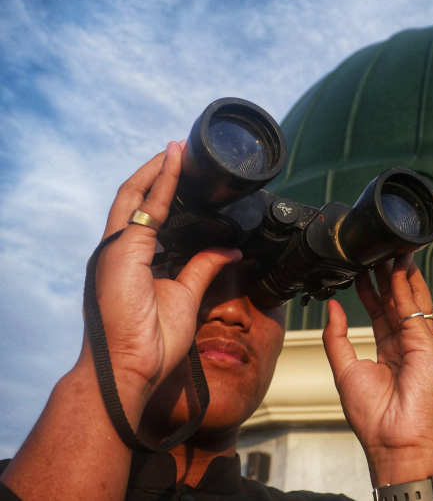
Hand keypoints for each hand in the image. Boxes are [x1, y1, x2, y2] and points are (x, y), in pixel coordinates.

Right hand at [89, 141, 240, 417]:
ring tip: (178, 148)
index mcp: (133, 261)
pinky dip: (159, 179)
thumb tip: (231, 249)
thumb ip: (204, 267)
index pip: (148, 216)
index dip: (165, 193)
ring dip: (157, 169)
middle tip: (182, 152)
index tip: (186, 176)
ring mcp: (116, 247)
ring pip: (134, 193)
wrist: (131, 368)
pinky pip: (142, 204)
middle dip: (160, 174)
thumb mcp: (187, 296)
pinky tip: (174, 161)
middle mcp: (120, 250)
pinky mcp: (120, 248)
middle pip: (138, 199)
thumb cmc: (151, 343)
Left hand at [322, 255, 432, 486]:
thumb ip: (337, 337)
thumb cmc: (373, 418)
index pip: (380, 312)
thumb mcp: (344, 370)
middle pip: (397, 301)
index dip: (371, 290)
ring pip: (410, 300)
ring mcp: (419, 343)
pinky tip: (398, 269)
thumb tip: (333, 308)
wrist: (394, 442)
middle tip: (377, 251)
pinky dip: (407, 287)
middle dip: (387, 276)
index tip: (362, 270)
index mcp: (389, 352)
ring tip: (391, 249)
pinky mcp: (428, 344)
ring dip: (401, 274)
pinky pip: (415, 309)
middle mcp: (406, 345)